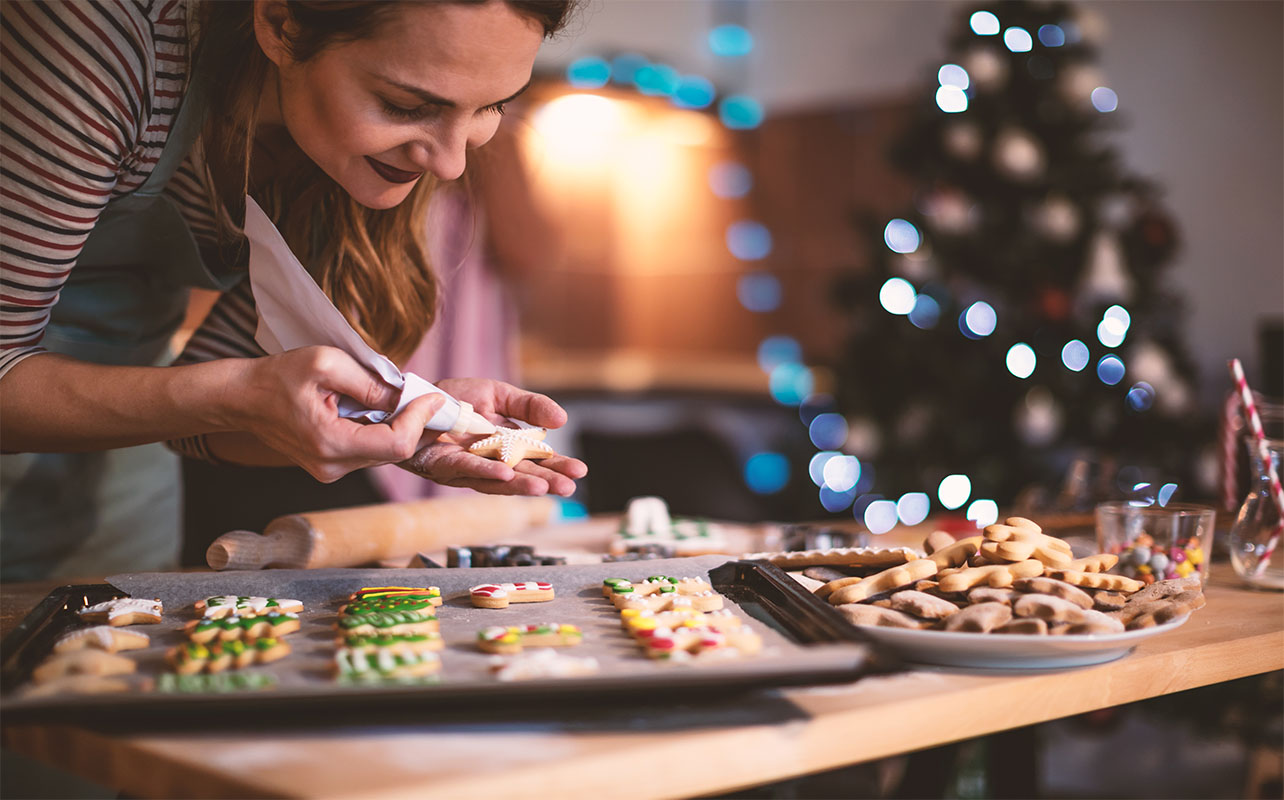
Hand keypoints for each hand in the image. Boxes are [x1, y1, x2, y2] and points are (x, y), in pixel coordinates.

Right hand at [230, 346, 446, 482]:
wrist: (242, 398)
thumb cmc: (278, 376)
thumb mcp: (326, 363)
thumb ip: (369, 380)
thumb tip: (405, 394)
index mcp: (330, 444)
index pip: (396, 444)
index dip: (421, 420)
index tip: (434, 397)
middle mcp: (332, 466)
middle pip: (395, 452)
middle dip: (417, 423)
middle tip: (431, 397)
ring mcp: (331, 470)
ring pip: (385, 453)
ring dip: (402, 427)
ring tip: (408, 399)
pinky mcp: (331, 465)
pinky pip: (370, 450)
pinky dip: (384, 430)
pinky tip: (385, 409)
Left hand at [398, 378, 587, 495]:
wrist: (413, 397)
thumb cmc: (454, 399)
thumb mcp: (499, 395)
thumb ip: (530, 407)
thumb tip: (563, 420)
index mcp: (505, 446)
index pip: (537, 459)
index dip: (557, 466)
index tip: (580, 471)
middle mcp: (489, 462)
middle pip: (521, 474)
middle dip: (546, 481)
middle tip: (568, 487)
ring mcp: (467, 467)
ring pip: (497, 479)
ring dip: (521, 484)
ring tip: (544, 488)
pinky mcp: (443, 465)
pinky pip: (466, 469)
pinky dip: (487, 472)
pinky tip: (505, 475)